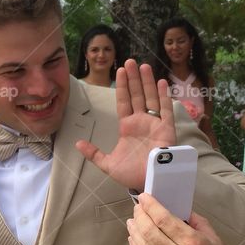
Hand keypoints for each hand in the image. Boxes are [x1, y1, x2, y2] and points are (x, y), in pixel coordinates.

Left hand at [76, 60, 175, 190]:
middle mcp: (141, 122)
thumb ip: (94, 153)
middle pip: (137, 95)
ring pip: (151, 98)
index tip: (119, 70)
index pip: (123, 101)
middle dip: (133, 78)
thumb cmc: (131, 174)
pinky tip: (161, 82)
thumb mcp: (108, 164)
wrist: (149, 183)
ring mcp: (154, 123)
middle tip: (130, 61)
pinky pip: (165, 109)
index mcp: (127, 126)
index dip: (122, 86)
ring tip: (143, 66)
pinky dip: (163, 96)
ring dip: (147, 82)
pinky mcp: (167, 129)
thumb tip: (77, 143)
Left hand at [126, 193, 244, 244]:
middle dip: (140, 216)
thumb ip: (199, 224)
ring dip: (135, 231)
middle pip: (149, 231)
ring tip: (131, 221)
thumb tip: (183, 211)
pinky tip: (135, 240)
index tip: (144, 197)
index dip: (151, 206)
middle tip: (137, 208)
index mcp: (193, 243)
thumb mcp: (218, 242)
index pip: (164, 219)